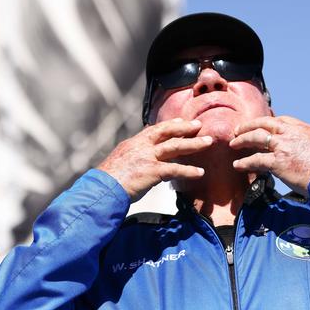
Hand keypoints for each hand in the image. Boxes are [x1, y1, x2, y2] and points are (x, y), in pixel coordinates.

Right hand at [97, 118, 212, 199]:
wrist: (102, 189)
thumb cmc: (108, 180)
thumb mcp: (118, 163)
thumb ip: (131, 159)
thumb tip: (138, 164)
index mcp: (132, 144)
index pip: (153, 129)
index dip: (168, 125)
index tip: (179, 121)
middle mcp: (141, 146)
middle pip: (166, 132)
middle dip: (184, 127)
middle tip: (198, 124)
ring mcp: (147, 157)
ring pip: (175, 146)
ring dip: (193, 143)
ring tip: (207, 142)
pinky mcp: (152, 171)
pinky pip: (175, 169)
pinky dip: (189, 171)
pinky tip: (200, 172)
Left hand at [230, 116, 309, 196]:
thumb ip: (306, 144)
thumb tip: (301, 151)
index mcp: (303, 129)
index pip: (280, 120)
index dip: (266, 122)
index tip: (258, 125)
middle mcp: (291, 133)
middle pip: (264, 124)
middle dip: (248, 126)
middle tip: (238, 131)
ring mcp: (283, 146)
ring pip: (256, 137)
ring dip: (242, 140)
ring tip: (233, 144)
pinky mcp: (277, 161)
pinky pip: (255, 160)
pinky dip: (244, 162)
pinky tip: (237, 165)